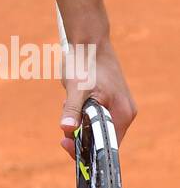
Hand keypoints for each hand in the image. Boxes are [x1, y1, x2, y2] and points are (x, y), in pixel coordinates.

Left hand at [59, 36, 136, 159]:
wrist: (89, 38)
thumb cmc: (85, 61)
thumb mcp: (76, 87)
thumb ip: (73, 109)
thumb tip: (67, 128)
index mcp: (122, 114)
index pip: (107, 145)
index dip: (86, 149)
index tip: (65, 144)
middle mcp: (124, 112)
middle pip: (101, 136)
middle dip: (80, 132)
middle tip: (63, 127)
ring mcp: (117, 104)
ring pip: (95, 124)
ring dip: (79, 119)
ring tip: (69, 101)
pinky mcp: (109, 98)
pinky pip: (94, 113)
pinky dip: (82, 110)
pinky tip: (73, 96)